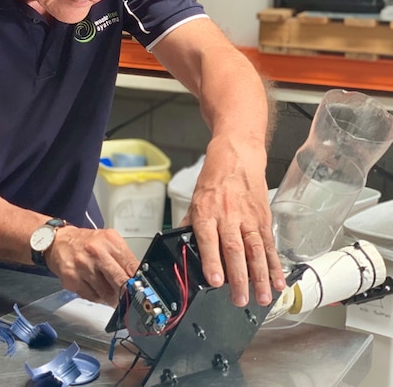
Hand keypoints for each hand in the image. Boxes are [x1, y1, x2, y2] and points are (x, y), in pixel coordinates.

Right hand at [44, 226, 138, 305]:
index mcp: (108, 240)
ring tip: (111, 293)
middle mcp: (95, 252)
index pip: (131, 266)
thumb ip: (123, 258)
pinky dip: (97, 297)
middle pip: (120, 281)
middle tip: (130, 298)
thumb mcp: (108, 242)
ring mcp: (82, 266)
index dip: (138, 282)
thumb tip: (138, 279)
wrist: (58, 242)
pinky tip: (95, 288)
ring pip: (107, 293)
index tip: (142, 290)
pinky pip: (92, 296)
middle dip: (127, 293)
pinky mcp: (72, 279)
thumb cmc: (86, 243)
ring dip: (112, 298)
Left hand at [181, 138, 285, 305]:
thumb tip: (178, 246)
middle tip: (240, 299)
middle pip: (235, 250)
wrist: (237, 157)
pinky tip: (278, 282)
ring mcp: (248, 218)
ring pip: (256, 250)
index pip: (208, 240)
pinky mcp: (263, 219)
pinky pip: (269, 245)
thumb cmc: (214, 179)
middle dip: (239, 277)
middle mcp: (228, 216)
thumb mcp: (195, 200)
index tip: (216, 281)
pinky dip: (275, 265)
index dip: (212, 262)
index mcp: (207, 212)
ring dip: (260, 277)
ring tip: (262, 298)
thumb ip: (189, 225)